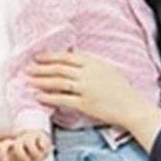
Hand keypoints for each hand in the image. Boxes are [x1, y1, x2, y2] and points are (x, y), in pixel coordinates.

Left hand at [28, 51, 160, 151]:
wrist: (131, 106)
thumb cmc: (122, 88)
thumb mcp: (107, 68)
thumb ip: (91, 62)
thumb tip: (75, 54)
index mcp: (93, 63)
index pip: (67, 56)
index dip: (50, 56)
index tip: (38, 56)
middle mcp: (87, 73)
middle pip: (59, 68)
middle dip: (41, 68)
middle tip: (28, 68)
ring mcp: (85, 88)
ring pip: (58, 82)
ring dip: (42, 81)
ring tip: (30, 80)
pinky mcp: (84, 103)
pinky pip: (63, 99)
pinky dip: (49, 97)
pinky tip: (39, 97)